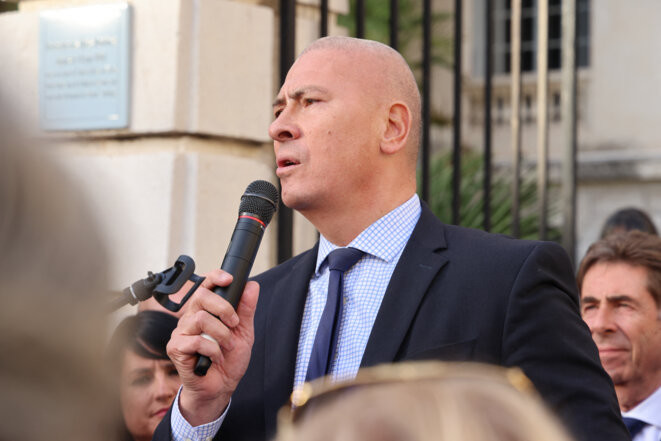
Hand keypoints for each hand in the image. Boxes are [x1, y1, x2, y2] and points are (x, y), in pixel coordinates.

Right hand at [166, 269, 258, 425]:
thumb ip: (246, 309)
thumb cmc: (229, 359)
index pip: (204, 285)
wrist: (221, 387)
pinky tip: (215, 357)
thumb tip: (252, 286)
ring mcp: (181, 332)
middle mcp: (190, 318)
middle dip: (224, 308)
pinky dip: (212, 350)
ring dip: (221, 334)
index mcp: (205, 311)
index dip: (214, 277)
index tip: (229, 279)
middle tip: (234, 324)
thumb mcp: (244, 332)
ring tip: (226, 346)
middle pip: (201, 295)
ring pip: (200, 318)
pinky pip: (196, 340)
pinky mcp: (176, 348)